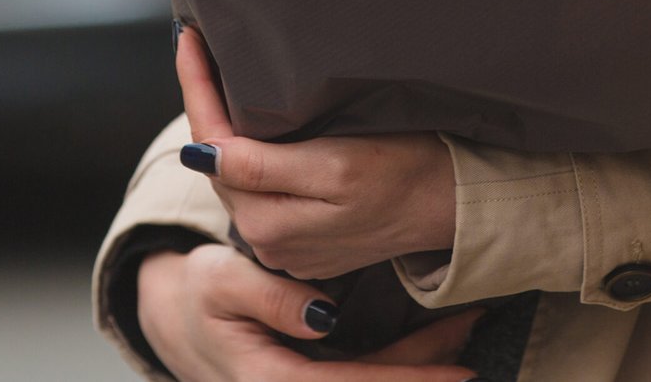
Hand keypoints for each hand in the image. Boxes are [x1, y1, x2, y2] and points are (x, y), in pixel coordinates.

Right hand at [137, 244, 481, 381]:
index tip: (454, 368)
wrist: (175, 315)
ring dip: (419, 364)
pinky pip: (362, 373)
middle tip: (474, 342)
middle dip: (424, 372)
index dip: (403, 379)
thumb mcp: (219, 279)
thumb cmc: (198, 293)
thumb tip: (323, 316)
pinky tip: (436, 340)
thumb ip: (267, 295)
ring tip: (467, 329)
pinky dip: (401, 359)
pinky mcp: (313, 374)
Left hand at [176, 28, 456, 279]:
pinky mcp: (300, 238)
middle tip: (198, 49)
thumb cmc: (406, 173)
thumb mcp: (337, 165)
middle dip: (206, 104)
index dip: (196, 88)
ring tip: (217, 77)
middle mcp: (265, 239)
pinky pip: (260, 189)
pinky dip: (251, 154)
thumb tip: (199, 152)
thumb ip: (264, 166)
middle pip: (219, 160)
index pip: (212, 144)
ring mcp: (282, 242)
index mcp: (267, 220)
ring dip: (226, 129)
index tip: (186, 38)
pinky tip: (253, 125)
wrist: (452, 205)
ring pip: (237, 176)